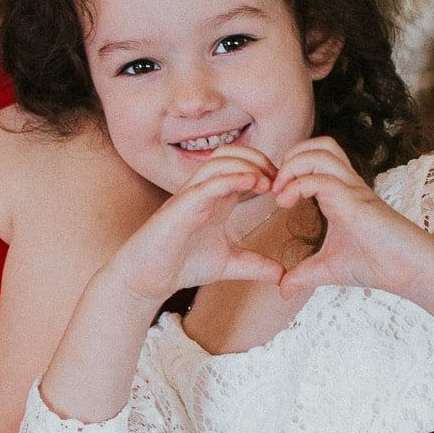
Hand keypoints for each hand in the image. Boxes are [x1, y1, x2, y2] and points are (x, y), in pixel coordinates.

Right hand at [107, 148, 288, 303]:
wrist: (147, 279)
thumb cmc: (182, 265)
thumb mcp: (229, 264)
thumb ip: (255, 265)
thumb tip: (283, 277)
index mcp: (216, 199)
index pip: (242, 166)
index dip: (266, 169)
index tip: (286, 187)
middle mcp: (203, 191)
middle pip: (232, 154)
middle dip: (260, 159)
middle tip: (280, 179)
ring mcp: (191, 196)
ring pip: (219, 161)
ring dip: (247, 164)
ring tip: (268, 180)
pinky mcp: (180, 207)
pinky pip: (207, 183)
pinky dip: (230, 178)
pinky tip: (252, 182)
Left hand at [271, 137, 429, 300]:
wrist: (410, 271)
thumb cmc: (376, 265)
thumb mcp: (328, 269)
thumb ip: (303, 275)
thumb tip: (282, 290)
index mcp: (340, 193)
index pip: (316, 158)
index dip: (289, 168)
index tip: (274, 195)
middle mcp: (347, 185)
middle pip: (320, 144)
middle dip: (291, 157)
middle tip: (276, 187)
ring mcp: (353, 190)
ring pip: (322, 152)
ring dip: (293, 165)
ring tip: (280, 192)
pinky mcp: (356, 202)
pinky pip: (322, 179)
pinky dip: (297, 185)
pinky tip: (285, 203)